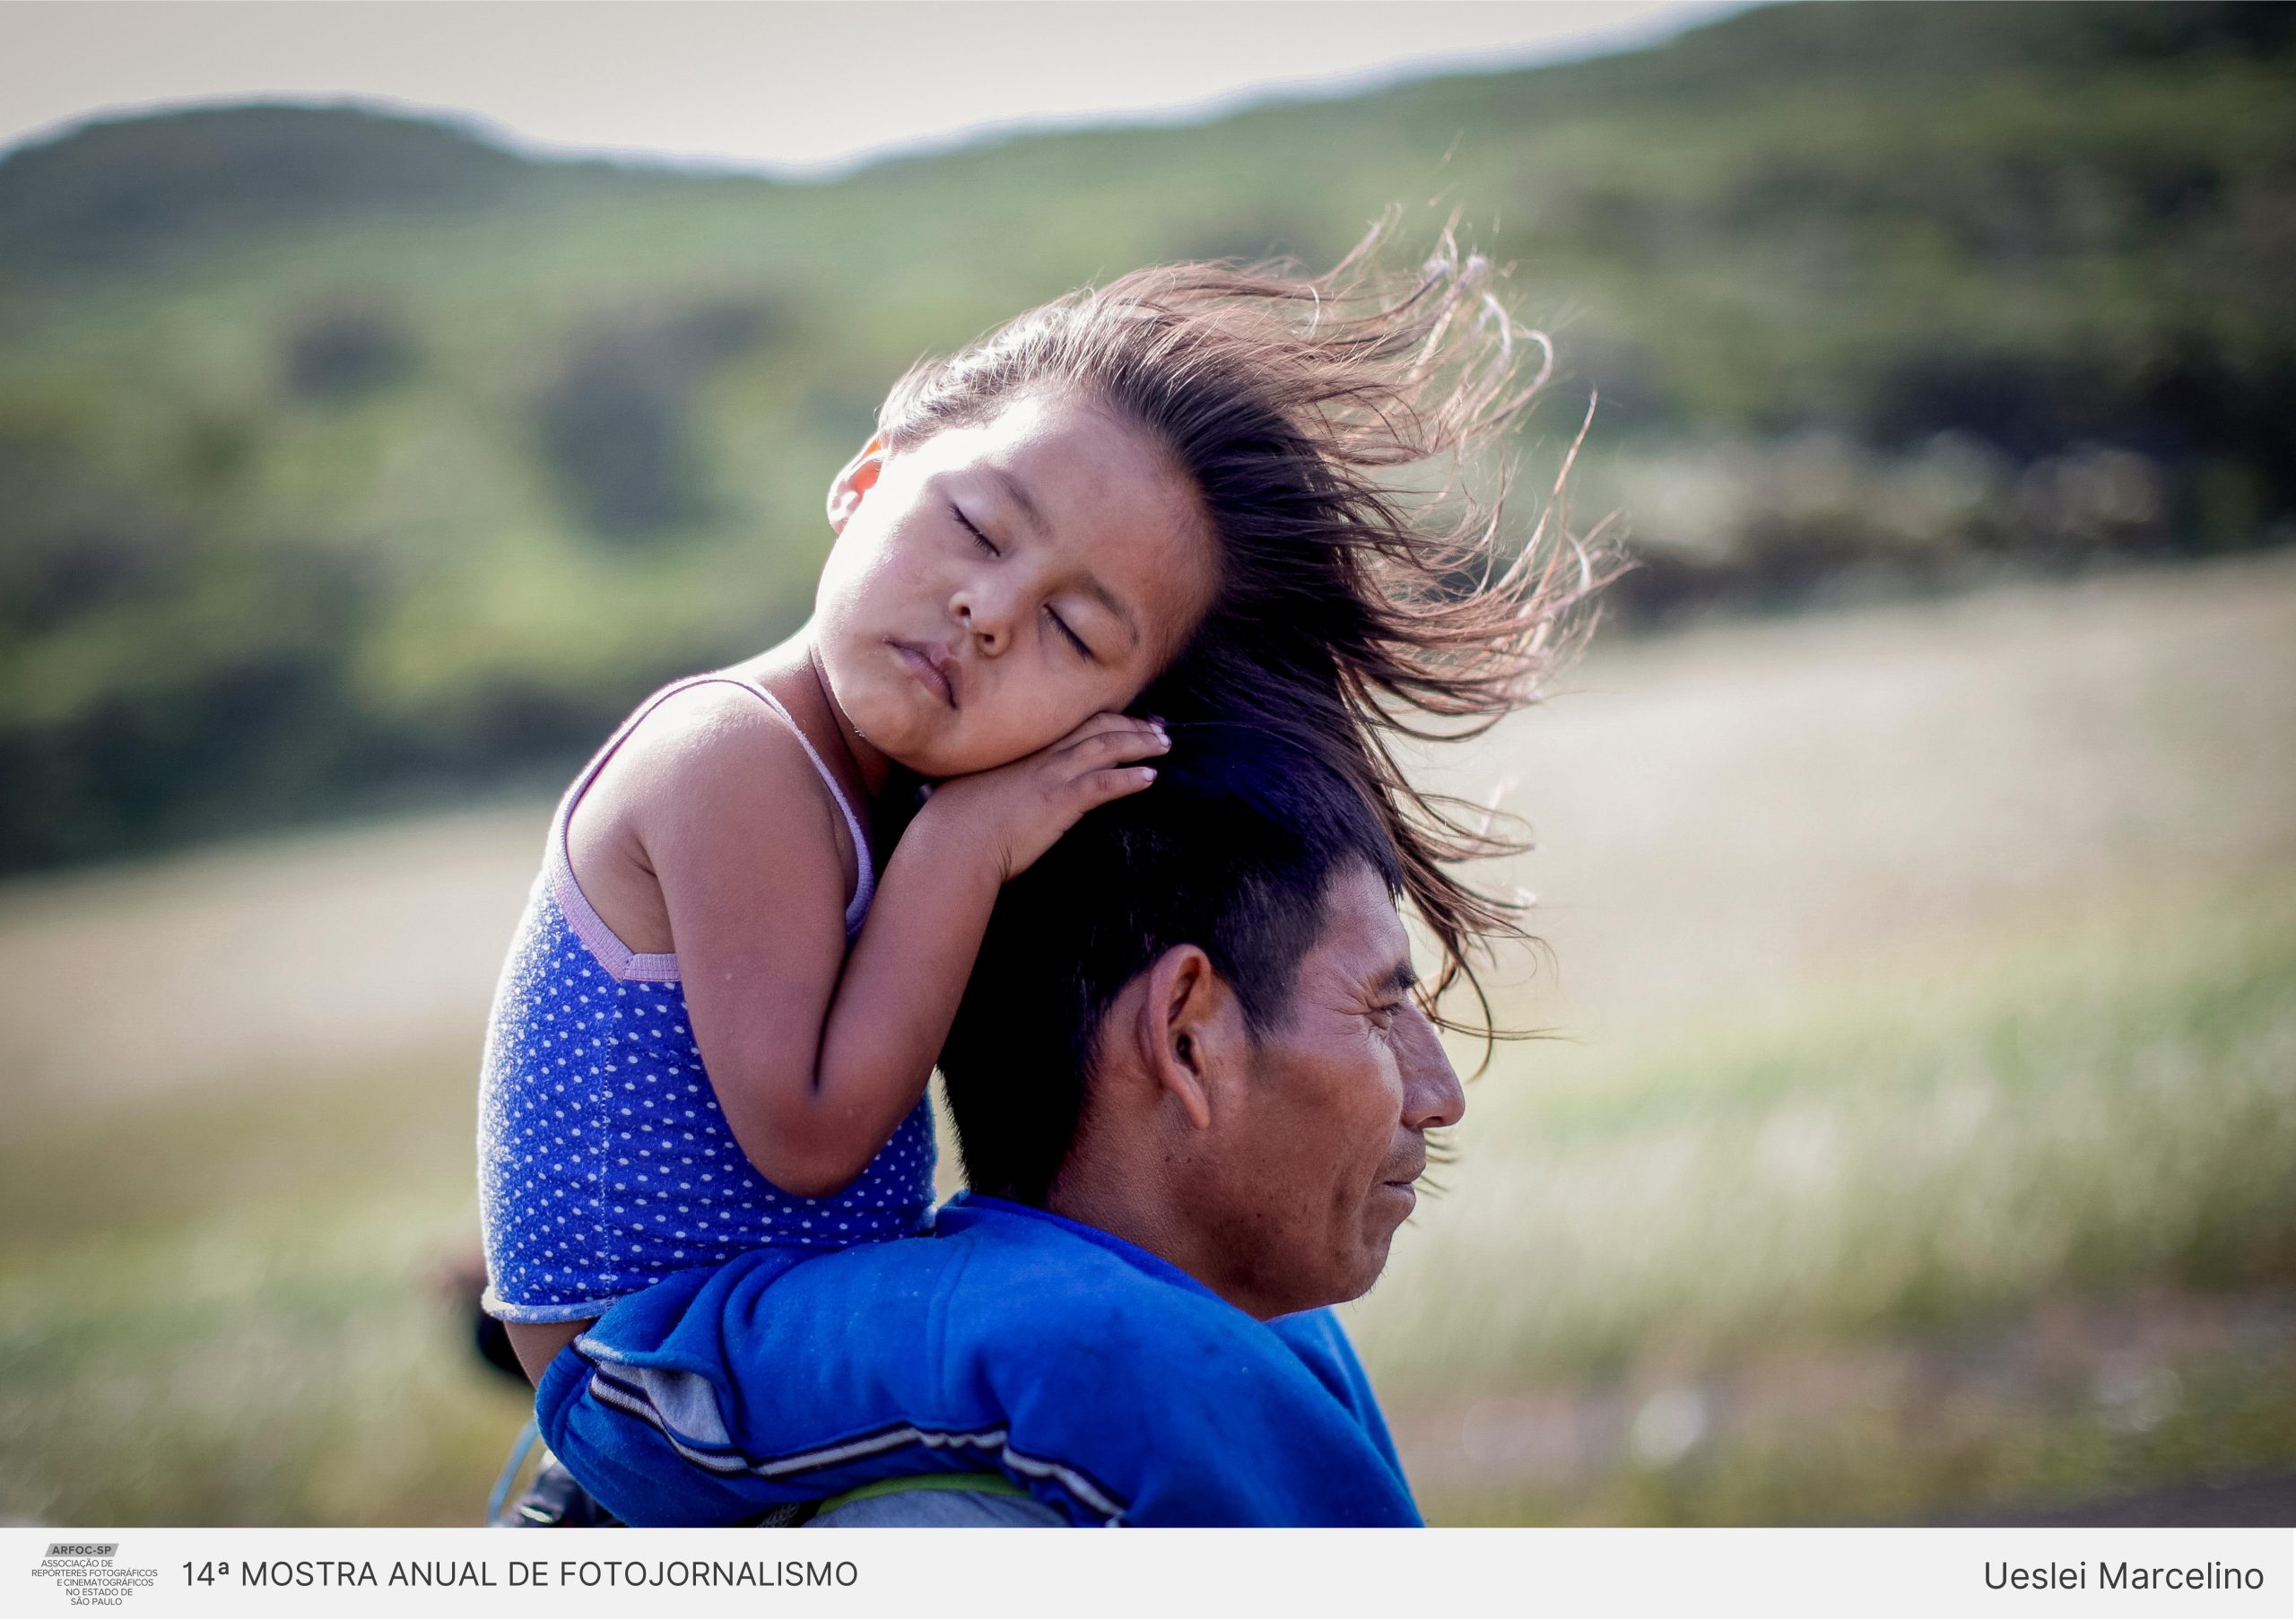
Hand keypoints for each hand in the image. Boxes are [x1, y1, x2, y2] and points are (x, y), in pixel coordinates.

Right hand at [921, 712, 1169, 880]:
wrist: (952, 843)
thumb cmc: (954, 823)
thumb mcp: (974, 790)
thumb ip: (994, 782)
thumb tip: (998, 788)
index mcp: (1024, 752)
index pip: (1073, 724)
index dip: (1106, 719)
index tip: (1128, 720)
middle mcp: (1041, 756)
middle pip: (1097, 727)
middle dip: (1132, 726)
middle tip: (1159, 729)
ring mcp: (1051, 776)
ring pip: (1107, 747)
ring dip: (1140, 744)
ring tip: (1164, 746)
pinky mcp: (1059, 802)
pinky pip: (1104, 784)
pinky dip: (1130, 779)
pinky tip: (1151, 778)